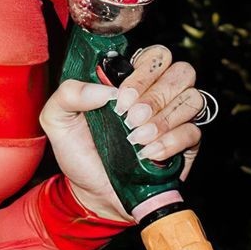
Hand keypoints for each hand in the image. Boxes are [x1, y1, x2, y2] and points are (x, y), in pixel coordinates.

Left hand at [39, 42, 207, 221]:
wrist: (91, 193)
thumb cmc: (78, 153)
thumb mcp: (57, 120)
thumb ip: (68, 93)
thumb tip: (106, 90)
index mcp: (131, 81)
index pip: (155, 56)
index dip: (143, 73)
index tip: (120, 100)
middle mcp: (158, 94)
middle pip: (182, 72)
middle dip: (155, 96)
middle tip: (130, 120)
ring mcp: (175, 118)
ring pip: (192, 99)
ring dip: (164, 119)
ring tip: (137, 139)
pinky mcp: (186, 144)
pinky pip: (193, 132)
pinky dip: (170, 142)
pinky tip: (149, 154)